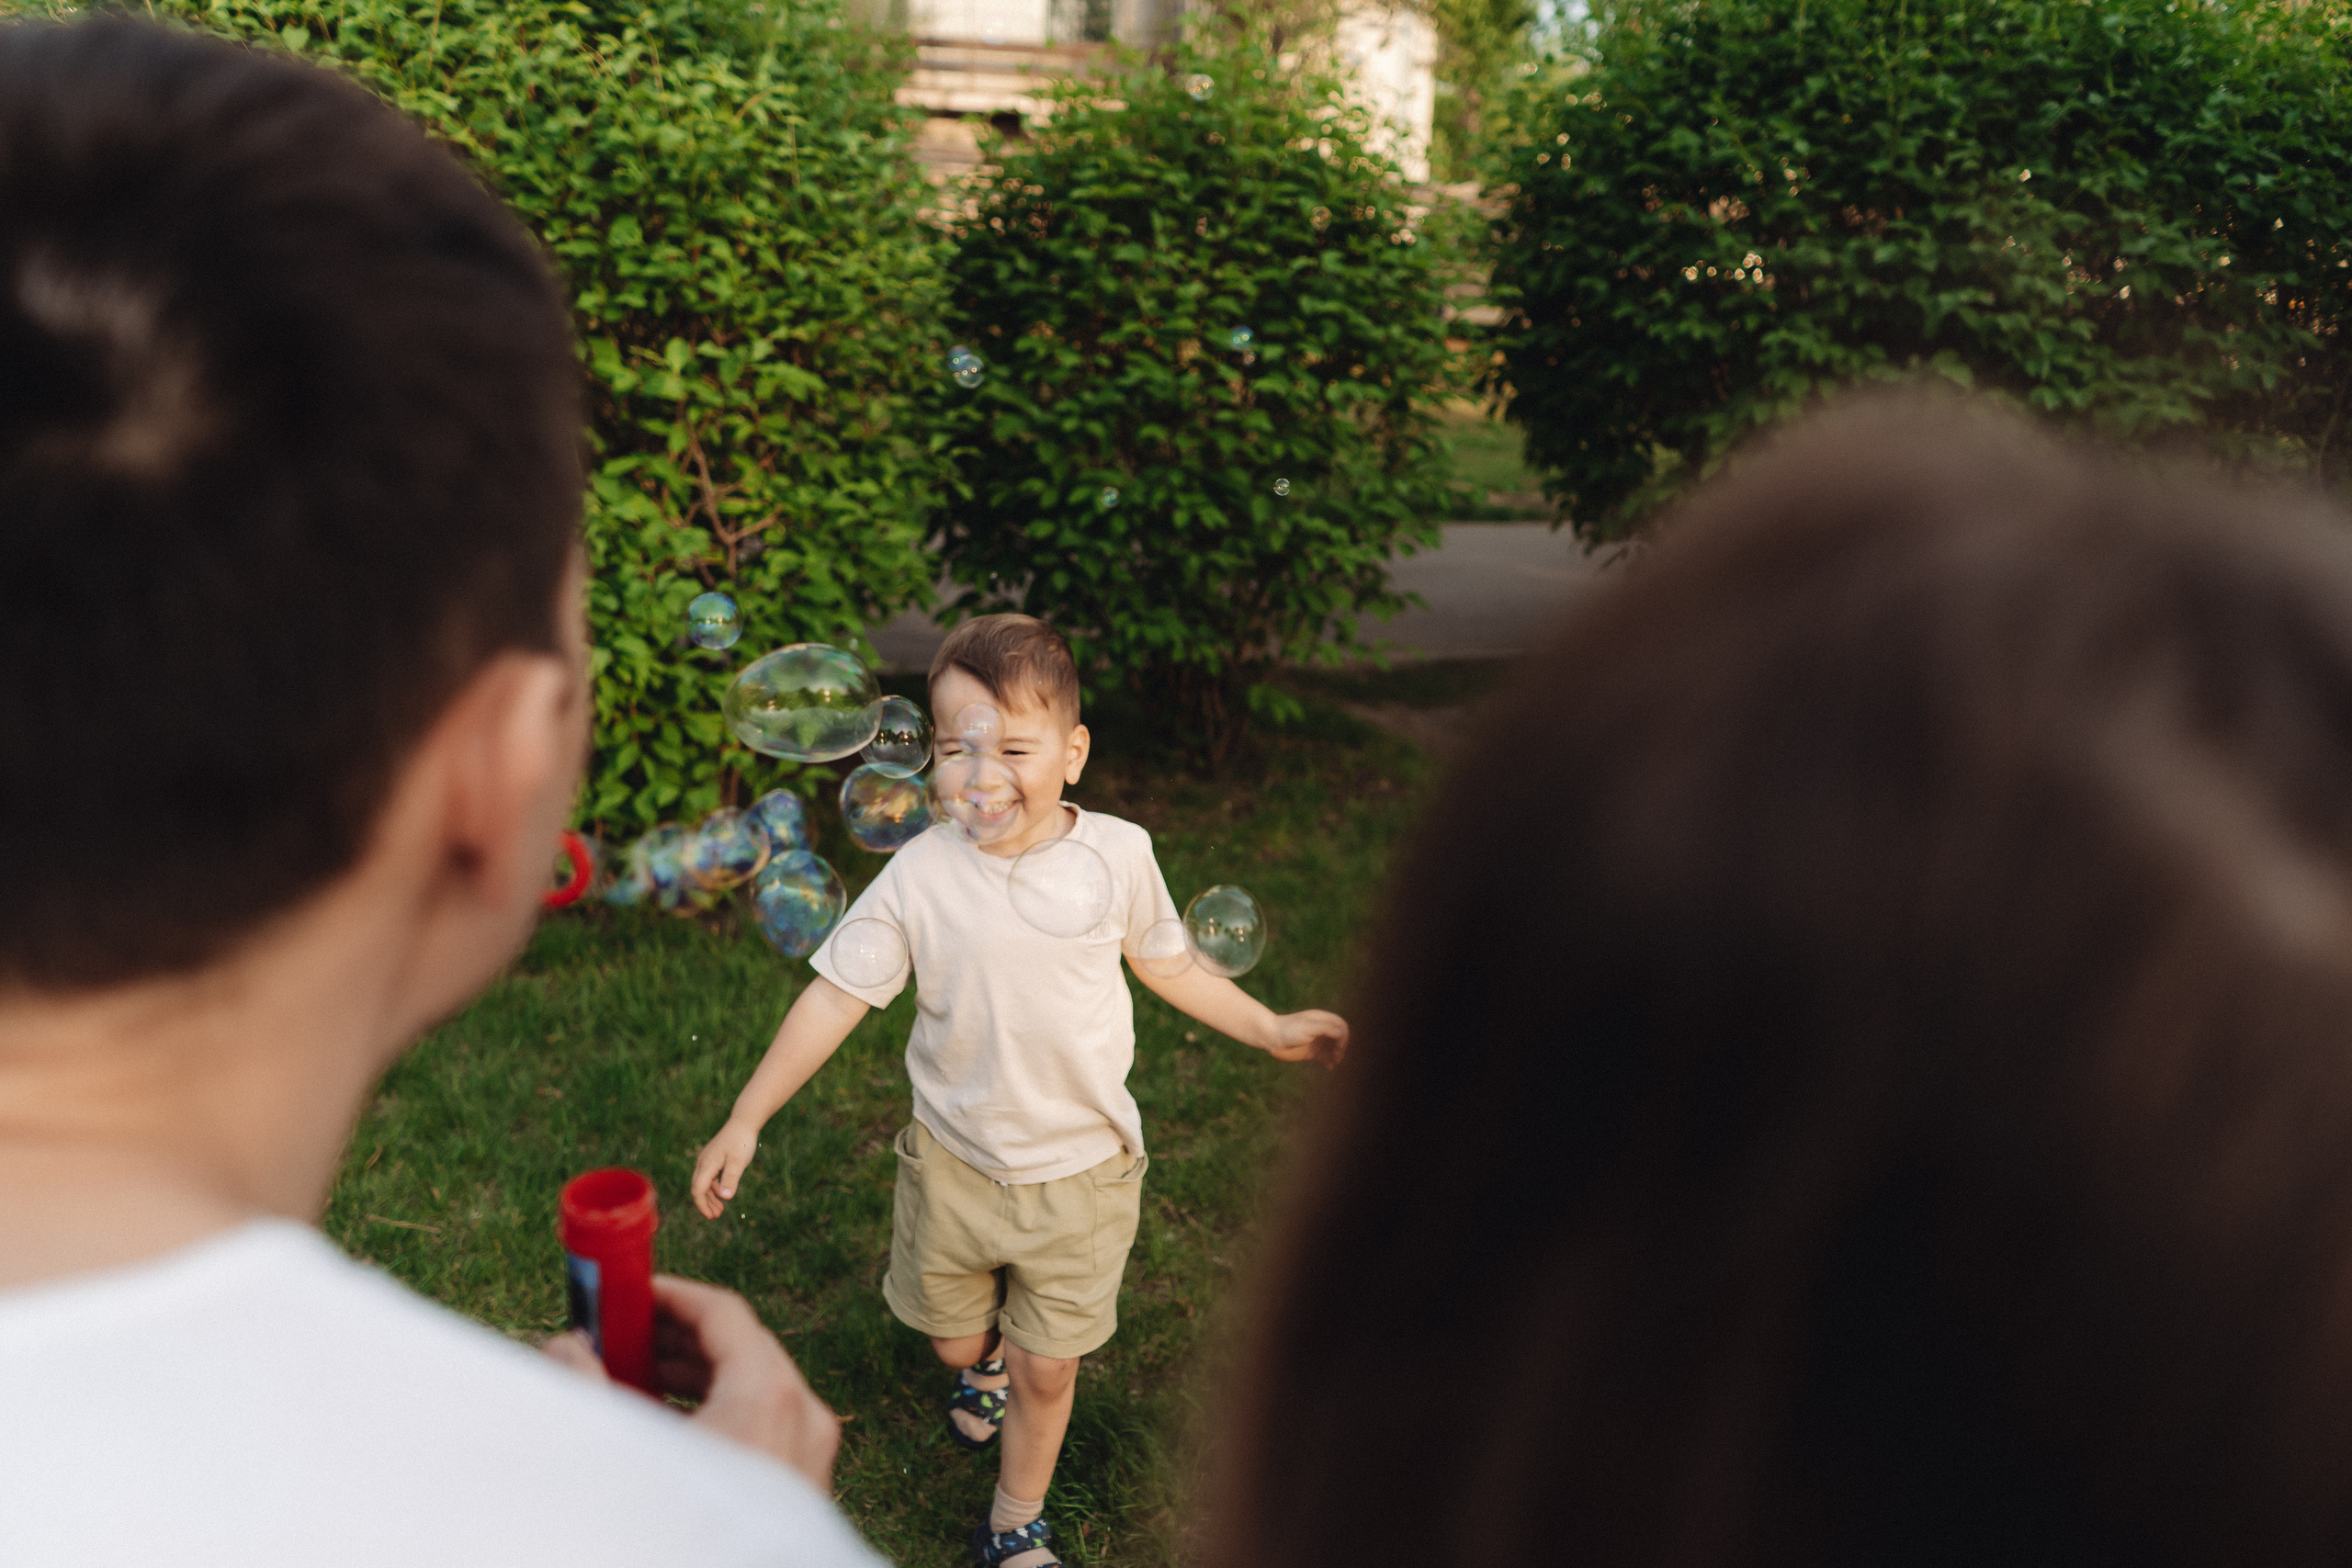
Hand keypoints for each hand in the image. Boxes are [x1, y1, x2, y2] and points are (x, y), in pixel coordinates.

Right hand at [541, 1276, 841, 1490]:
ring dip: (688, 1376)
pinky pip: (759, 1426)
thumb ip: (588, 1390)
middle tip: (616, 1334)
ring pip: (749, 1388)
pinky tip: (660, 1427)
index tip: (627, 1291)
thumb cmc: (679, 1531)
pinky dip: (712, 1413)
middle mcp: (804, 1415)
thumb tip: (563, 1346)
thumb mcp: (625, 1452)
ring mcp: (810, 1454)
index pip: (724, 1313)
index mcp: (770, 1394)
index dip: (670, 1295)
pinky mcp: (801, 1487)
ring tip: (626, 1379)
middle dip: (671, 1338)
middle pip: (740, 1348)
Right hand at [690, 1117, 759, 1218]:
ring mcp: (707, 1160)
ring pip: (704, 1183)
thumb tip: (725, 1197)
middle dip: (705, 1204)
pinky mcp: (713, 1158)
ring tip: (719, 1211)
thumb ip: (731, 1179)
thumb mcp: (738, 1162)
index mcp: (707, 1165)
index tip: (711, 1217)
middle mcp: (703, 1163)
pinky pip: (709, 1177)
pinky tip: (723, 1194)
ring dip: (710, 1197)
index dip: (702, 1205)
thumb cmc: (741, 1142)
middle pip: (698, 1188)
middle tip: (716, 1217)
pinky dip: (714, 1188)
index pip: (698, 1190)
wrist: (743, 1122)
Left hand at [1264, 1008, 1348, 1068]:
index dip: (1343, 1035)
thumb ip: (1325, 1029)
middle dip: (1341, 1046)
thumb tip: (1341, 1033)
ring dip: (1337, 1055)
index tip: (1338, 1046)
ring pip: (1333, 1048)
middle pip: (1339, 1037)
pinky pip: (1325, 1057)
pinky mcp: (1311, 1052)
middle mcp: (1321, 1030)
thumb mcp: (1307, 1028)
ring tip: (1335, 1062)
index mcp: (1321, 1020)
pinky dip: (1330, 1062)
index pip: (1340, 1025)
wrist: (1271, 1038)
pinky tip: (1330, 1067)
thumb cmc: (1289, 1030)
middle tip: (1337, 1055)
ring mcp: (1316, 1041)